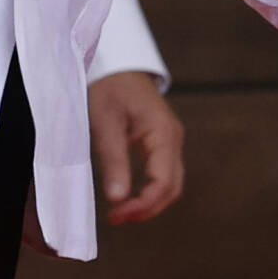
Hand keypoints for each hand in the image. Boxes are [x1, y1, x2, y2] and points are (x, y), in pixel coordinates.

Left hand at [87, 70, 185, 223]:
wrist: (113, 59)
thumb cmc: (107, 85)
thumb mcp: (104, 121)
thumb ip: (113, 160)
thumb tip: (118, 200)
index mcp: (163, 133)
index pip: (163, 184)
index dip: (142, 206)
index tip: (116, 216)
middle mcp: (173, 138)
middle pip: (171, 188)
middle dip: (147, 209)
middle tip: (116, 219)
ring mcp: (169, 139)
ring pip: (169, 183)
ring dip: (148, 202)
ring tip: (119, 212)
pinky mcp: (160, 140)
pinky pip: (161, 172)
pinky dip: (148, 189)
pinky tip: (126, 195)